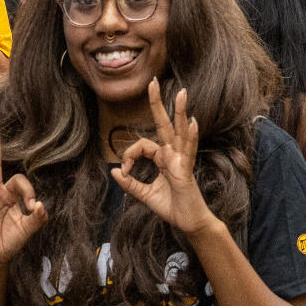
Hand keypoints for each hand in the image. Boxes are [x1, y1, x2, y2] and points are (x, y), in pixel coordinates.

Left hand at [107, 81, 216, 236]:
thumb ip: (130, 184)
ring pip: (178, 131)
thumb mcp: (145, 195)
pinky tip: (192, 122)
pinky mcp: (186, 171)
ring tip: (182, 93)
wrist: (189, 224)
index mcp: (163, 159)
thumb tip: (113, 170)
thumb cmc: (172, 208)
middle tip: (153, 82)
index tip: (122, 172)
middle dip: (157, 104)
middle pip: (163, 124)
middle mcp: (172, 155)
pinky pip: (188, 151)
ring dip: (180, 112)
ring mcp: (181, 161)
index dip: (127, 156)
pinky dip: (190, 136)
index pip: (142, 145)